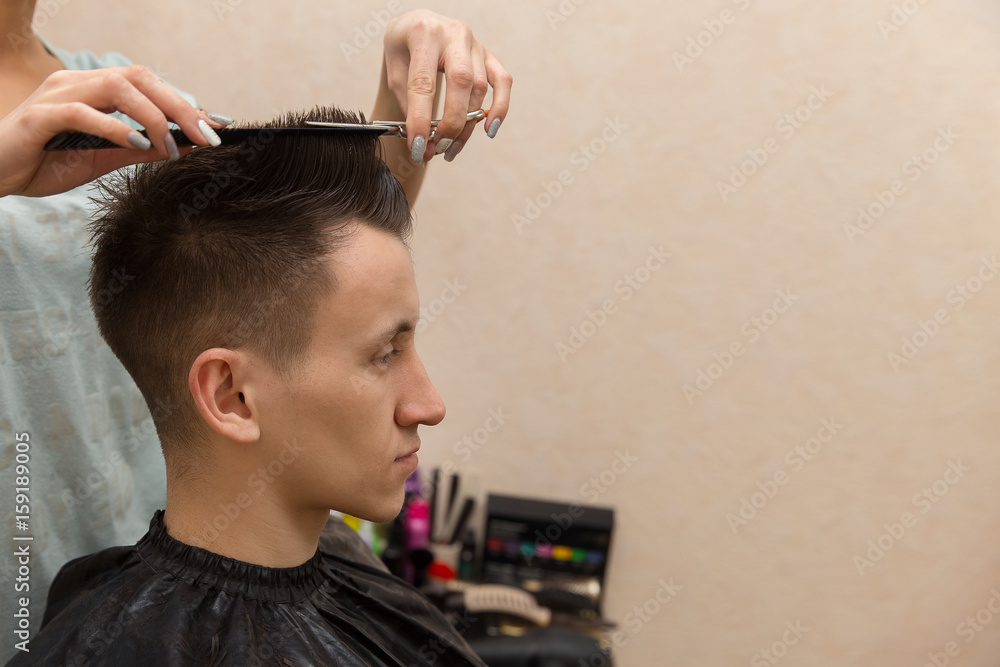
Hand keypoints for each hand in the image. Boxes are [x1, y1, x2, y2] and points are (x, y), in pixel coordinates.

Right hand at [0, 65, 227, 197]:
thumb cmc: (44, 162)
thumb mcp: (102, 160)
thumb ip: (138, 150)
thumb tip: (181, 146)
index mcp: (95, 90)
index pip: (150, 85)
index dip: (187, 103)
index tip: (221, 126)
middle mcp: (78, 83)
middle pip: (140, 78)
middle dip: (180, 107)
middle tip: (208, 137)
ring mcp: (58, 95)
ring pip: (117, 87)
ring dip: (153, 115)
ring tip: (172, 145)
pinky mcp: (40, 116)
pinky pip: (82, 112)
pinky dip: (115, 125)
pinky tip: (137, 142)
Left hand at [381, 10, 512, 163]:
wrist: (419, 22)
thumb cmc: (405, 46)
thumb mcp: (395, 68)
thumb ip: (408, 102)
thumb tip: (423, 142)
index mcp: (424, 33)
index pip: (424, 83)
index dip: (421, 119)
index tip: (417, 146)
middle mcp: (454, 34)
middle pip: (461, 83)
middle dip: (451, 122)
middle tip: (438, 147)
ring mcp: (475, 43)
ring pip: (479, 89)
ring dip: (467, 125)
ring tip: (450, 148)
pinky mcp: (488, 53)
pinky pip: (503, 81)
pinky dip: (500, 107)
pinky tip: (489, 129)